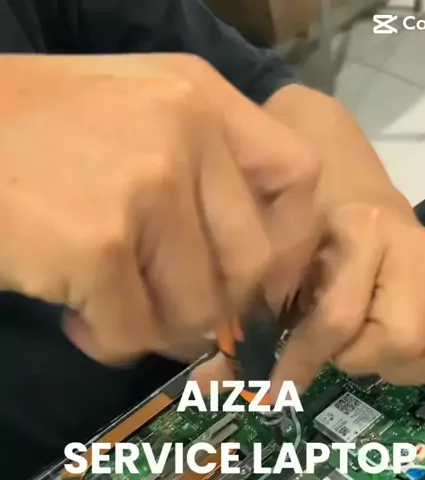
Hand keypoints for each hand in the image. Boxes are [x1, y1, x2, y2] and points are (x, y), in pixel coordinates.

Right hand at [0, 55, 318, 363]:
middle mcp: (186, 136)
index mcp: (200, 98)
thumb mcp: (133, 113)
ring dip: (156, 332)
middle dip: (216, 311)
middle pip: (253, 265)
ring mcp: (146, 190)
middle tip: (172, 315)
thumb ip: (199, 171)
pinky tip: (76, 317)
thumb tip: (248, 277)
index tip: (259, 284)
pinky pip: (134, 334)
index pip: (297, 179)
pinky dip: (108, 343)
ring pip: (198, 311)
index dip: (290, 246)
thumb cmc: (34, 129)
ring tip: (110, 311)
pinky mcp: (100, 247)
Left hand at [272, 199, 424, 391]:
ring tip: (371, 350)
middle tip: (339, 347)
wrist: (350, 191)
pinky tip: (403, 353)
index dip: (304, 362)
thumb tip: (230, 384)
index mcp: (363, 230)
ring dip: (400, 368)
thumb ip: (261, 320)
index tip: (279, 390)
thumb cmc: (308, 229)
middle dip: (360, 359)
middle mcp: (416, 246)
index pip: (339, 319)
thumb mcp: (278, 265)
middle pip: (404, 341)